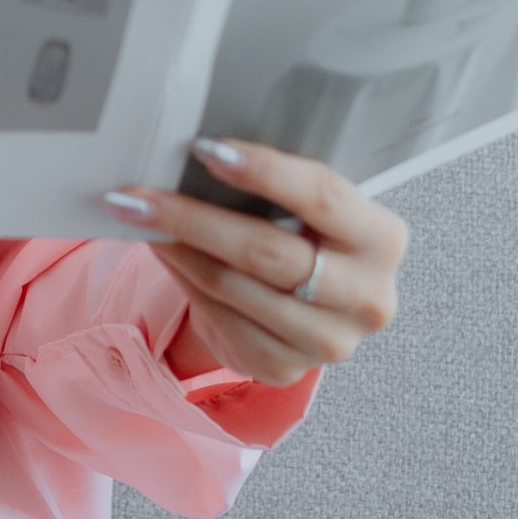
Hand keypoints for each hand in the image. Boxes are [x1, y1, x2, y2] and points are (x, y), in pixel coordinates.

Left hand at [101, 136, 407, 385]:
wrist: (310, 304)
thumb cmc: (306, 230)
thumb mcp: (311, 205)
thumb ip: (278, 181)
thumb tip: (197, 151)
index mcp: (383, 238)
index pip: (321, 196)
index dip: (263, 171)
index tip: (204, 149)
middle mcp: (368, 296)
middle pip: (268, 251)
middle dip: (193, 217)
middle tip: (135, 193)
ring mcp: (330, 341)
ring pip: (234, 287)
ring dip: (177, 249)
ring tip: (136, 216)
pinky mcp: (288, 369)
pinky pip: (222, 320)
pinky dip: (183, 281)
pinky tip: (163, 252)